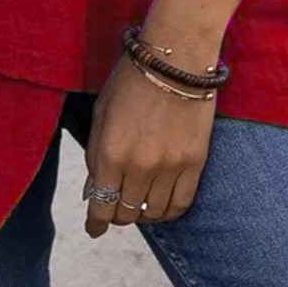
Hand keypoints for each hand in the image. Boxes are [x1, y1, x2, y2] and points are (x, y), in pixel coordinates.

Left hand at [83, 50, 215, 237]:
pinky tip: (161, 205)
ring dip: (142, 213)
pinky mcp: (194, 163)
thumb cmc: (132, 79)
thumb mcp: (101, 112)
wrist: (176, 58)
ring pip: (152, 213)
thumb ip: (94, 153)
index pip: (100, 206)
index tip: (94, 228)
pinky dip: (168, 212)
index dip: (96, 224)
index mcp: (109, 152)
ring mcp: (168, 167)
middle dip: (116, 214)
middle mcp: (138, 166)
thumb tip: (92, 189)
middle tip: (115, 206)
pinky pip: (181, 205)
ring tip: (139, 203)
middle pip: (125, 213)